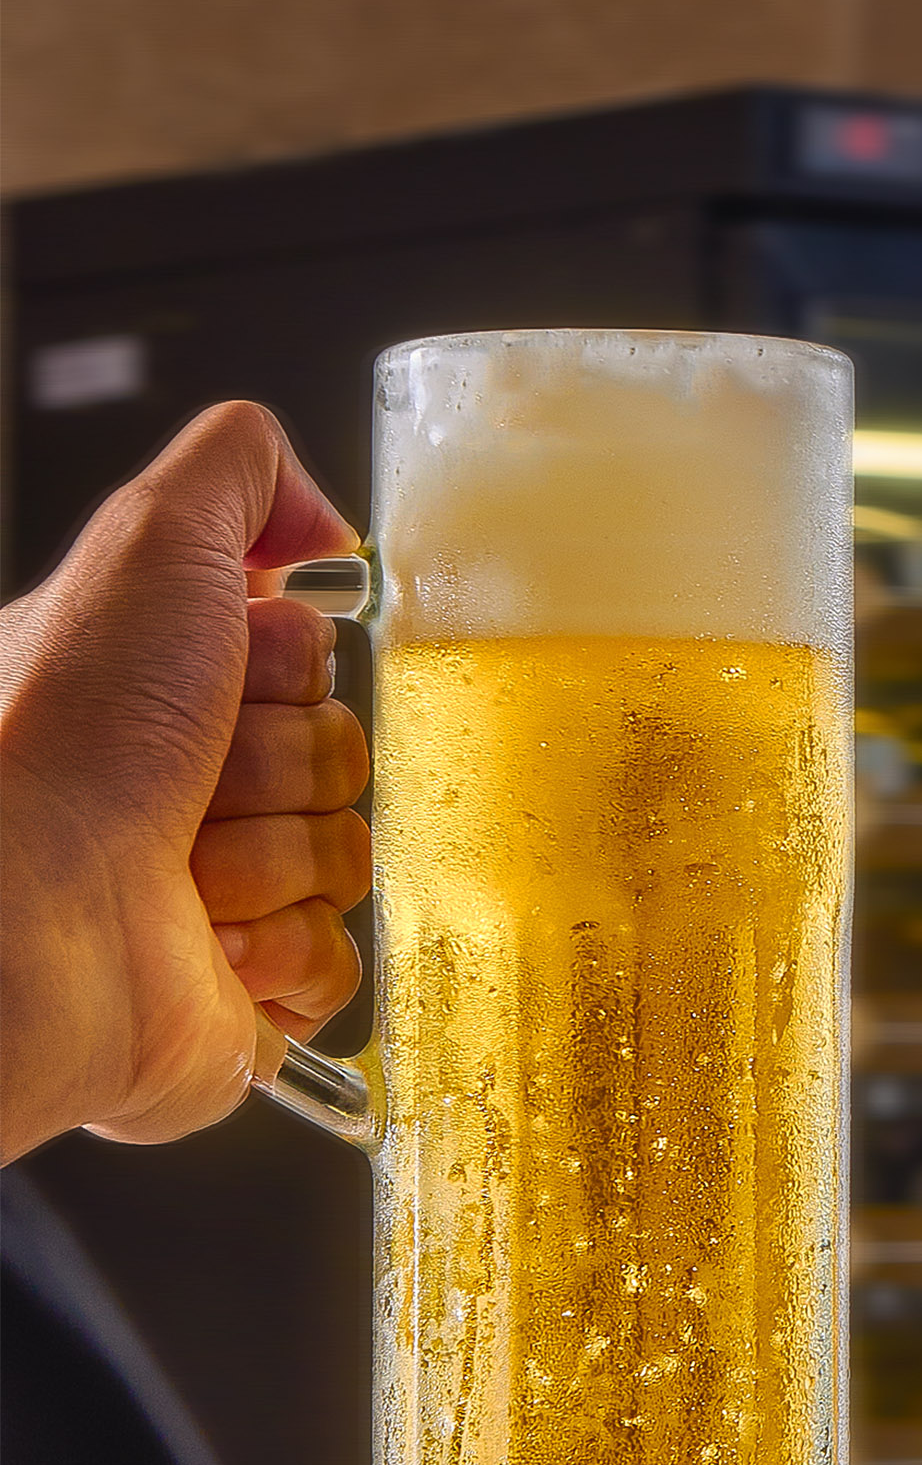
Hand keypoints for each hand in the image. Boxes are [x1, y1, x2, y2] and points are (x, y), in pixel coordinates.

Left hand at [0, 404, 371, 1160]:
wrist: (24, 916)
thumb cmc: (61, 737)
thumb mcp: (149, 538)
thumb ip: (239, 470)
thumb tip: (317, 516)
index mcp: (155, 690)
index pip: (308, 660)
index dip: (286, 666)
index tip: (228, 674)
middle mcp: (179, 789)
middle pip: (340, 754)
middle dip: (286, 766)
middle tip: (196, 781)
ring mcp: (213, 896)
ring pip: (347, 856)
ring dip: (278, 857)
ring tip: (185, 870)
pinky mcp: (239, 994)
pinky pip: (340, 960)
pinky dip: (287, 950)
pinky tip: (214, 942)